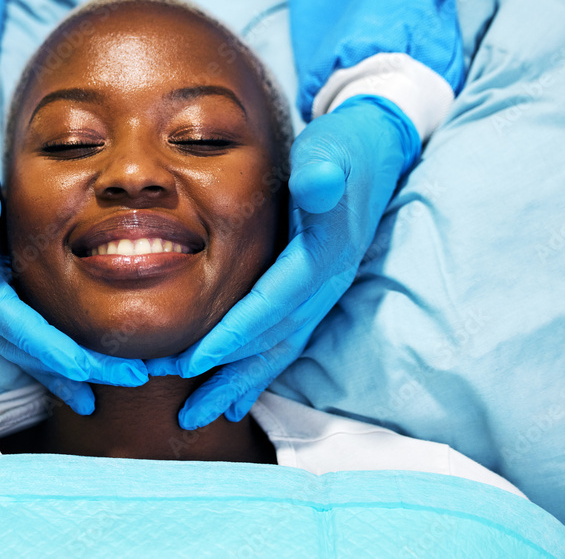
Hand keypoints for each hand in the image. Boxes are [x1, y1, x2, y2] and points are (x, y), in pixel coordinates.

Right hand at [0, 128, 147, 412]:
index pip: (9, 321)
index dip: (47, 346)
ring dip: (65, 375)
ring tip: (110, 390)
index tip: (87, 366)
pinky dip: (51, 364)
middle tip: (131, 376)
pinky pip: (23, 343)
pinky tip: (80, 382)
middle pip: (23, 348)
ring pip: (24, 353)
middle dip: (74, 369)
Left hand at [147, 95, 420, 428]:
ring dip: (242, 381)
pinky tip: (239, 383)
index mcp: (322, 256)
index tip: (187, 364)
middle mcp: (325, 283)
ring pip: (280, 347)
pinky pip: (285, 335)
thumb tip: (317, 181)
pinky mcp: (314, 288)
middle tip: (187, 416)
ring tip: (206, 412)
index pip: (269, 307)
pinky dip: (259, 363)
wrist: (377, 149)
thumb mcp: (334, 150)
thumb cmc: (344, 147)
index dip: (230, 337)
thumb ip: (325, 170)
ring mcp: (323, 290)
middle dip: (229, 379)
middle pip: (273, 343)